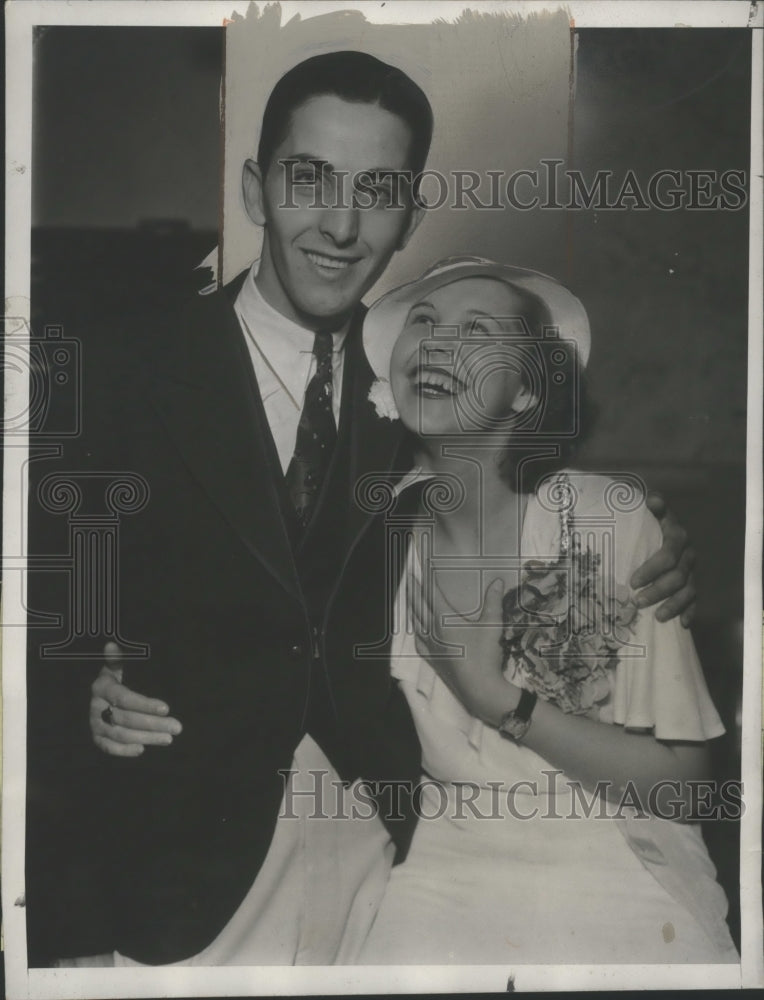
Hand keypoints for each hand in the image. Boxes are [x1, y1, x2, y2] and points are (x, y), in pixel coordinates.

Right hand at [89, 641, 181, 756]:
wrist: (100, 693)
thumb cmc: (117, 676)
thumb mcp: (117, 665)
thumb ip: (117, 658)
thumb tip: (111, 645)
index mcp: (102, 687)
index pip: (125, 698)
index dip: (145, 705)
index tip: (167, 708)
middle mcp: (96, 707)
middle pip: (126, 719)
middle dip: (153, 724)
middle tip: (177, 727)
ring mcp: (94, 723)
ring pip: (120, 735)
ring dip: (146, 738)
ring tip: (168, 738)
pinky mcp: (96, 737)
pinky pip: (108, 747)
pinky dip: (124, 751)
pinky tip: (142, 749)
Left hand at [409, 576, 518, 726]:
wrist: (479, 689)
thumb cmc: (485, 654)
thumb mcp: (492, 625)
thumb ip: (493, 601)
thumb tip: (497, 581)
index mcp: (444, 620)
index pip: (431, 594)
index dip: (425, 579)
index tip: (419, 567)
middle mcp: (432, 631)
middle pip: (418, 606)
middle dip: (413, 591)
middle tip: (408, 578)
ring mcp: (430, 647)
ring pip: (416, 623)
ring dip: (412, 609)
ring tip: (410, 600)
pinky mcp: (432, 660)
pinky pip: (419, 641)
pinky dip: (417, 631)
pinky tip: (418, 631)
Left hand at [631, 491, 696, 626]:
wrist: (664, 528)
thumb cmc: (649, 523)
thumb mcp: (649, 512)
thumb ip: (652, 507)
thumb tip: (652, 498)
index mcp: (676, 536)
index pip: (667, 555)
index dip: (652, 569)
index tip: (633, 581)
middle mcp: (688, 554)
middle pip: (678, 576)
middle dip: (658, 591)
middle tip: (636, 601)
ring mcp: (692, 570)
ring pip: (688, 590)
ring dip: (673, 605)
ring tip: (657, 617)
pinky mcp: (694, 583)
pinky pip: (696, 600)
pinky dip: (690, 612)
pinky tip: (682, 625)